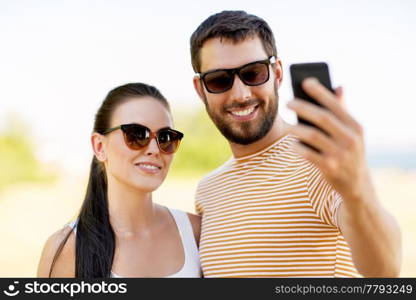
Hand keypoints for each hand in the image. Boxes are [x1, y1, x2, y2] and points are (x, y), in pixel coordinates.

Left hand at [287, 78, 372, 205]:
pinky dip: (298, 147)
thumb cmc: (349, 152)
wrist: (357, 185)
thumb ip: (343, 111)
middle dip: (302, 107)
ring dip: (295, 128)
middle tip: (287, 102)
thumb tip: (338, 86)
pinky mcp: (330, 168)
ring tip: (285, 125)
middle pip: (322, 118)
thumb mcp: (352, 133)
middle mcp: (350, 139)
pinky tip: (292, 144)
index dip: (320, 92)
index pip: (335, 105)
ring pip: (312, 135)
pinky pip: (308, 154)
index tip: (305, 81)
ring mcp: (340, 154)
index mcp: (356, 127)